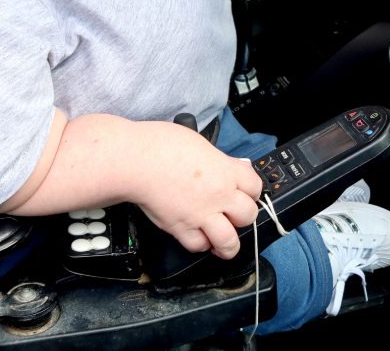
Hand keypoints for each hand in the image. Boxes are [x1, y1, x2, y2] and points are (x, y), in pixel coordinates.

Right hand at [133, 122, 261, 258]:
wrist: (134, 161)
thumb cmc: (160, 145)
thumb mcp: (199, 143)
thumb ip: (221, 160)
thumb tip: (237, 166)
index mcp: (225, 172)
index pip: (255, 186)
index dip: (251, 189)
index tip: (245, 191)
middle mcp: (218, 196)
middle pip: (248, 215)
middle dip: (243, 215)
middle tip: (234, 213)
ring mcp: (200, 215)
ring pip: (229, 241)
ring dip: (229, 243)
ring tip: (225, 242)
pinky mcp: (180, 228)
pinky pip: (198, 246)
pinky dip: (200, 244)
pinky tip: (198, 236)